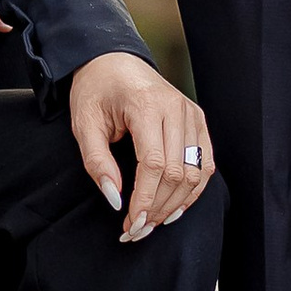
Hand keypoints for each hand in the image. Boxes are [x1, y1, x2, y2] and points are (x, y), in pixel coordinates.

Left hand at [67, 49, 216, 242]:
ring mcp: (191, 113)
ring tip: (153, 222)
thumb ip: (97, 162)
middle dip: (158, 208)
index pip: (154, 164)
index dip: (144, 200)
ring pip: (196, 172)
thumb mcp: (84, 123)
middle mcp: (176, 107)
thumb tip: (116, 199)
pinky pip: (206, 163)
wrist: (112, 60)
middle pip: (177, 173)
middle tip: (137, 229)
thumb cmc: (96, 90)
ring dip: (176, 204)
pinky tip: (174, 206)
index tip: (130, 223)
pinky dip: (193, 189)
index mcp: (146, 104)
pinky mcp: (198, 120)